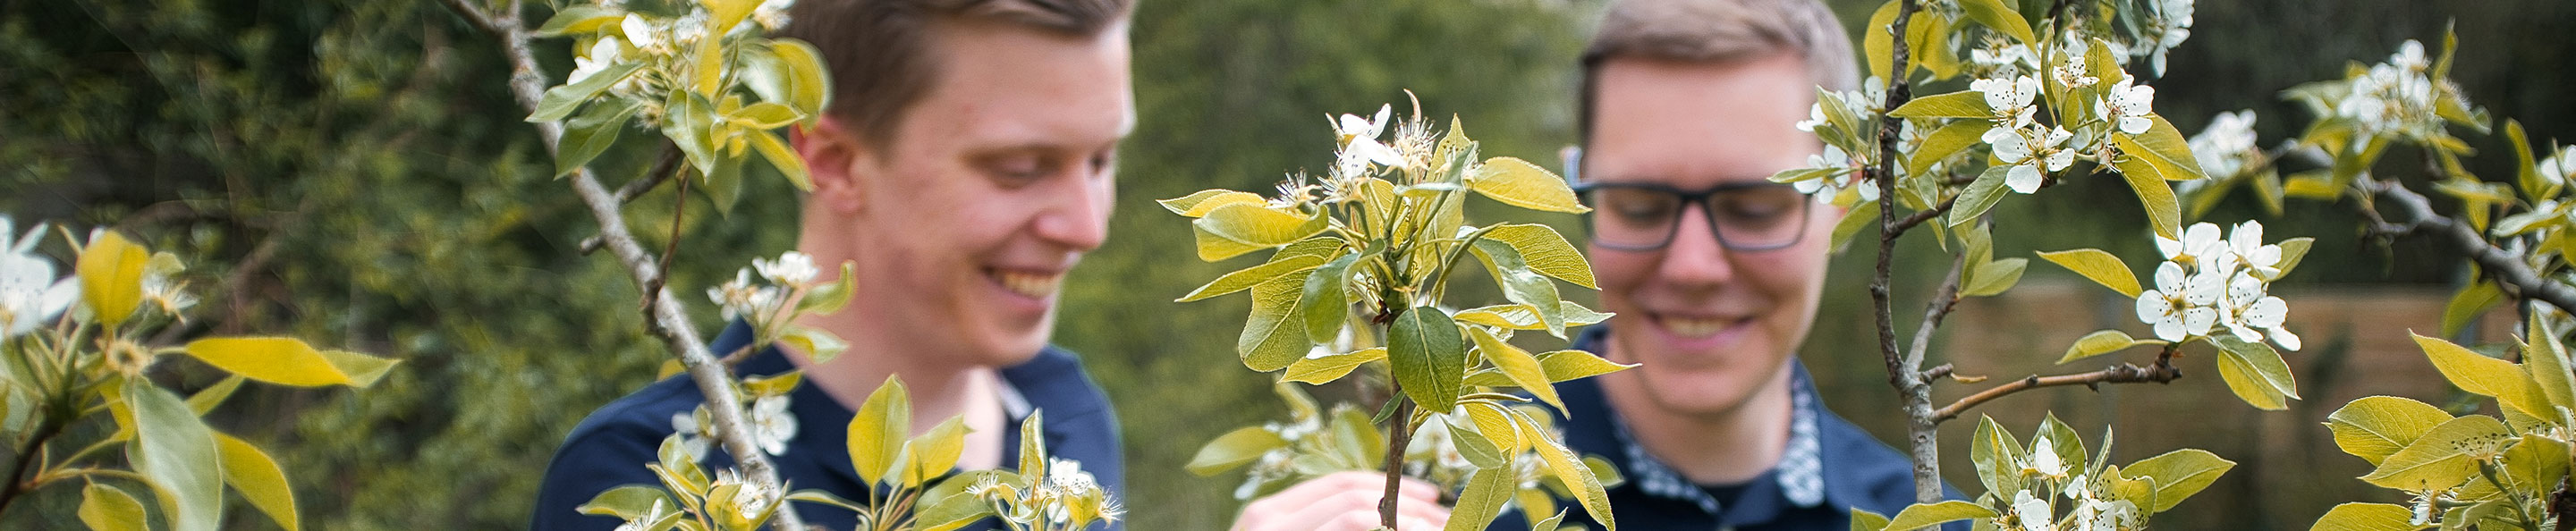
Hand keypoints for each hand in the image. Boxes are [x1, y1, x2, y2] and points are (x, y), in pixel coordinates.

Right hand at [1232, 471, 1451, 530]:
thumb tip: (1390, 524)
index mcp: (1272, 515)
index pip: (1339, 485)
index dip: (1391, 487)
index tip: (1432, 499)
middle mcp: (1269, 519)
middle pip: (1353, 494)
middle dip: (1407, 503)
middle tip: (1449, 518)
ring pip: (1357, 513)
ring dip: (1405, 520)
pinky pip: (1348, 529)